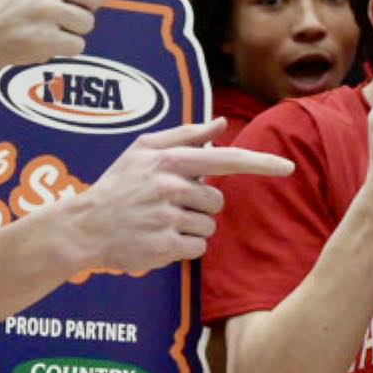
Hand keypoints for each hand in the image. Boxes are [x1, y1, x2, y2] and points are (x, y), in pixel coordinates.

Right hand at [76, 120, 292, 273]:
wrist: (85, 227)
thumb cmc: (118, 185)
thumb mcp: (143, 150)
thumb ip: (185, 135)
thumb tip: (221, 124)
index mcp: (170, 160)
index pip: (227, 160)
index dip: (261, 163)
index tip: (288, 167)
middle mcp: (171, 187)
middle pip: (217, 200)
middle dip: (199, 205)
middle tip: (166, 205)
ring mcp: (168, 218)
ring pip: (209, 227)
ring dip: (192, 227)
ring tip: (160, 222)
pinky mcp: (165, 247)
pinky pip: (198, 249)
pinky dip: (185, 248)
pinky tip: (160, 239)